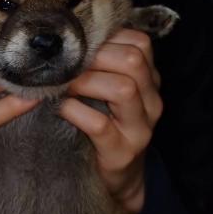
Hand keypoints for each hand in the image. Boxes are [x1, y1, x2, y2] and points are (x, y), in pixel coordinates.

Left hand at [59, 29, 162, 213]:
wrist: (118, 175)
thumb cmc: (106, 123)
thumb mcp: (110, 91)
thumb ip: (101, 66)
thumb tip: (68, 38)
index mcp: (149, 80)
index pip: (140, 42)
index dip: (107, 37)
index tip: (78, 43)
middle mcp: (152, 101)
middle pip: (133, 60)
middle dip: (94, 56)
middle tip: (66, 62)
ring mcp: (140, 128)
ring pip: (123, 89)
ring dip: (85, 81)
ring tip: (62, 85)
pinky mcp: (122, 152)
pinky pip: (99, 124)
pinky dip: (74, 111)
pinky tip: (60, 108)